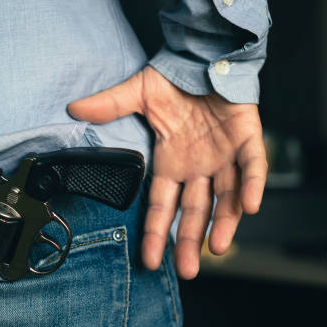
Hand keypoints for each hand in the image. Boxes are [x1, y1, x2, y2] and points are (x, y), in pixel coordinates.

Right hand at [67, 66, 266, 278]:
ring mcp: (225, 155)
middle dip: (190, 240)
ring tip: (216, 248)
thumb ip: (109, 105)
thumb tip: (74, 108)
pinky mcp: (248, 138)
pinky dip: (252, 184)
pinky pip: (253, 166)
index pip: (163, 205)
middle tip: (187, 270)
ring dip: (223, 222)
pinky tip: (248, 206)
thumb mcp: (137, 93)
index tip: (150, 260)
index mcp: (172, 161)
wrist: (204, 55)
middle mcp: (198, 166)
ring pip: (226, 197)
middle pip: (194, 211)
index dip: (157, 231)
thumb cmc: (173, 78)